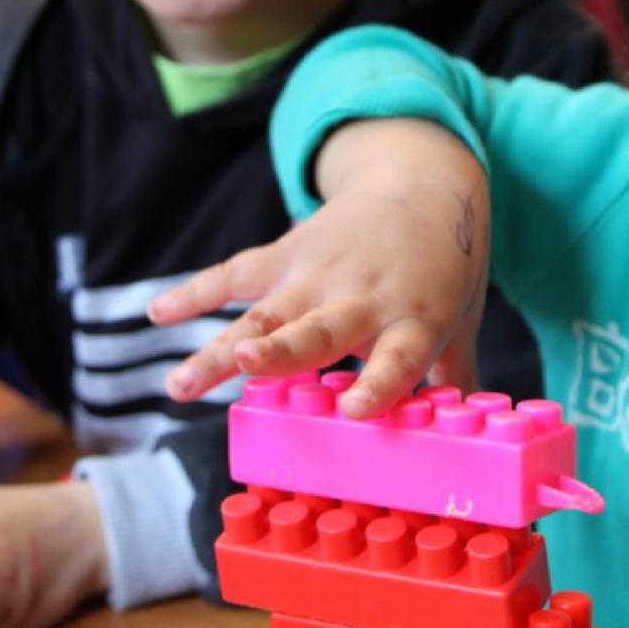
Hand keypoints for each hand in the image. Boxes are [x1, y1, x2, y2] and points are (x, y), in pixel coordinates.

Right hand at [151, 119, 489, 417]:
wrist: (424, 185)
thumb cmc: (444, 269)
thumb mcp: (460, 320)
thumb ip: (454, 375)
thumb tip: (471, 442)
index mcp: (412, 320)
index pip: (397, 358)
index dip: (379, 385)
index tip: (357, 412)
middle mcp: (361, 298)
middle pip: (316, 333)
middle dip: (279, 353)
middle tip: (244, 367)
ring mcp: (319, 274)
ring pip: (264, 316)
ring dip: (220, 348)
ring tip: (179, 385)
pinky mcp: (289, 254)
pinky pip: (237, 273)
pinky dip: (196, 292)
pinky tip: (156, 313)